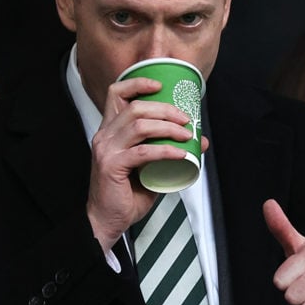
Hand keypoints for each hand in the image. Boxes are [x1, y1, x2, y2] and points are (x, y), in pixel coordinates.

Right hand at [87, 77, 208, 250]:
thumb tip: (199, 141)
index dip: (138, 84)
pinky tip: (180, 154)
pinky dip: (165, 151)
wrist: (107, 220)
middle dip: (165, 109)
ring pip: (139, 125)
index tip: (160, 86)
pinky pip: (143, 152)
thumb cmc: (126, 194)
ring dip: (168, 127)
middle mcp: (104, 136)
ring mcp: (106, 150)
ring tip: (186, 135)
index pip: (115, 93)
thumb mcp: (150, 167)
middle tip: (186, 119)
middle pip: (135, 107)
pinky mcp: (111, 166)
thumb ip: (168, 152)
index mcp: (109, 130)